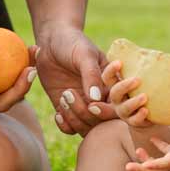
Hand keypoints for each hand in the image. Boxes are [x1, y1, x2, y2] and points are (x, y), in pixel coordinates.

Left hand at [32, 20, 106, 135]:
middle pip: (100, 122)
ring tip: (63, 96)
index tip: (92, 102)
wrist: (51, 41)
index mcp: (112, 85)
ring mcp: (84, 105)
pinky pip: (71, 128)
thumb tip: (96, 99)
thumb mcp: (84, 55)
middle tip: (69, 93)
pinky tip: (57, 112)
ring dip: (73, 117)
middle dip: (84, 112)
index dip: (107, 111)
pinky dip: (64, 125)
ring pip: (85, 127)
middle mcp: (101, 98)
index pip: (118, 107)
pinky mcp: (68, 109)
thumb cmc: (73, 43)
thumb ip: (91, 75)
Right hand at [102, 60, 151, 127]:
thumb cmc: (148, 85)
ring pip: (124, 108)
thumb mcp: (144, 74)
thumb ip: (142, 63)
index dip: (111, 70)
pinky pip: (134, 121)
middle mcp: (118, 99)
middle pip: (115, 93)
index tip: (120, 62)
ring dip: (133, 102)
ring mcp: (125, 111)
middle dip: (124, 86)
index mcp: (117, 85)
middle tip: (137, 79)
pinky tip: (146, 110)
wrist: (154, 110)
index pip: (108, 77)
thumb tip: (153, 51)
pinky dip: (139, 116)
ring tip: (144, 96)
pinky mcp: (135, 121)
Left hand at [125, 132, 169, 170]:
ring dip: (147, 158)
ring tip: (137, 150)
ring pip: (159, 161)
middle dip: (141, 168)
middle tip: (127, 167)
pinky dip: (158, 146)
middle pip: (156, 168)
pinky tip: (152, 139)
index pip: (163, 164)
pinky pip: (167, 151)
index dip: (152, 165)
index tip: (140, 166)